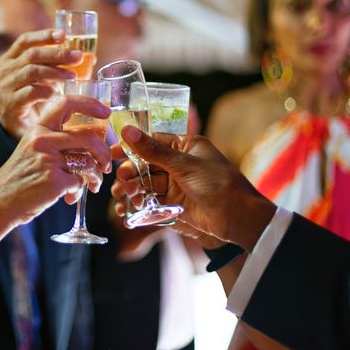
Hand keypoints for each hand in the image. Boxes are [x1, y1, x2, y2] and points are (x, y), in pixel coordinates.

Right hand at [0, 29, 82, 139]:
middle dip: (57, 54)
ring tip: (72, 76)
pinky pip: (30, 93)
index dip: (44, 35)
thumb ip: (60, 67)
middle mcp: (6, 70)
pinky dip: (47, 91)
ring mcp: (7, 87)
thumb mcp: (43, 79)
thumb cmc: (33, 98)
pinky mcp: (11, 104)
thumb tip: (90, 58)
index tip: (63, 35)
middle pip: (32, 55)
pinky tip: (58, 94)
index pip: (25, 41)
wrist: (16, 127)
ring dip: (55, 72)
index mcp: (12, 58)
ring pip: (31, 72)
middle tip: (78, 57)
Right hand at [0, 94, 111, 224]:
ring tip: (93, 184)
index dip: (90, 104)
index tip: (105, 112)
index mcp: (38, 129)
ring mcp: (49, 161)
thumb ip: (55, 141)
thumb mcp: (31, 150)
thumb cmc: (18, 179)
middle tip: (106, 164)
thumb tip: (91, 139)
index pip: (66, 103)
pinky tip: (70, 196)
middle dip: (104, 152)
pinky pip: (80, 182)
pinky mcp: (54, 181)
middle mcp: (43, 140)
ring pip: (89, 162)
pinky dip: (79, 190)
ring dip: (96, 175)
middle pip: (89, 137)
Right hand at [110, 127, 275, 251]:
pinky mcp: (175, 203)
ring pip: (147, 183)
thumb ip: (153, 150)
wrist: (238, 218)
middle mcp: (179, 163)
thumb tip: (127, 131)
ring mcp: (176, 183)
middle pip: (146, 164)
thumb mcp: (184, 164)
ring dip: (134, 188)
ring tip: (125, 195)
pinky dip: (141, 203)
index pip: (152, 141)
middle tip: (121, 179)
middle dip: (131, 171)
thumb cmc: (218, 183)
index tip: (112, 152)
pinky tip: (132, 206)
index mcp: (184, 146)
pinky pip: (152, 200)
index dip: (131, 146)